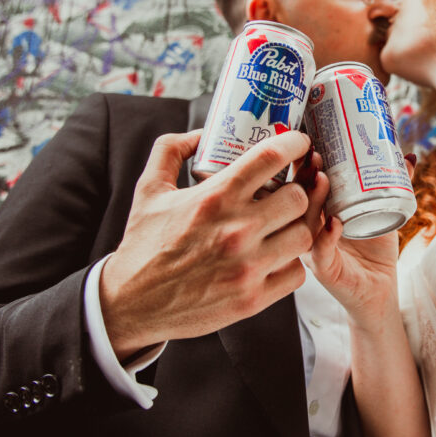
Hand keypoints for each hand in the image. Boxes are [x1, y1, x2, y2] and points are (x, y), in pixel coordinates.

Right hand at [100, 130, 325, 359]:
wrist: (131, 303)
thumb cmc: (143, 244)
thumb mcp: (148, 189)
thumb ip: (171, 150)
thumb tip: (201, 134)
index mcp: (214, 198)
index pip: (271, 156)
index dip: (294, 143)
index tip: (298, 143)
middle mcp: (236, 230)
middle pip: (298, 197)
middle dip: (297, 191)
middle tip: (288, 193)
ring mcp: (247, 267)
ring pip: (304, 235)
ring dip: (297, 228)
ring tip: (283, 226)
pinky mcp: (253, 299)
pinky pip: (296, 274)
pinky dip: (290, 264)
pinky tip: (275, 258)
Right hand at [303, 155, 415, 333]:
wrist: (380, 292)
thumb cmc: (374, 252)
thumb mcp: (383, 213)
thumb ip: (392, 186)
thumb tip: (408, 156)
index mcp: (316, 214)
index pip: (301, 186)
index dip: (302, 165)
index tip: (309, 141)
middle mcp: (308, 231)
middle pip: (296, 200)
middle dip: (303, 176)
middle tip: (314, 155)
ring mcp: (313, 251)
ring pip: (305, 223)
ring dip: (312, 200)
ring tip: (322, 179)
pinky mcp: (325, 271)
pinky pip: (320, 253)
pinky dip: (326, 237)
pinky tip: (335, 222)